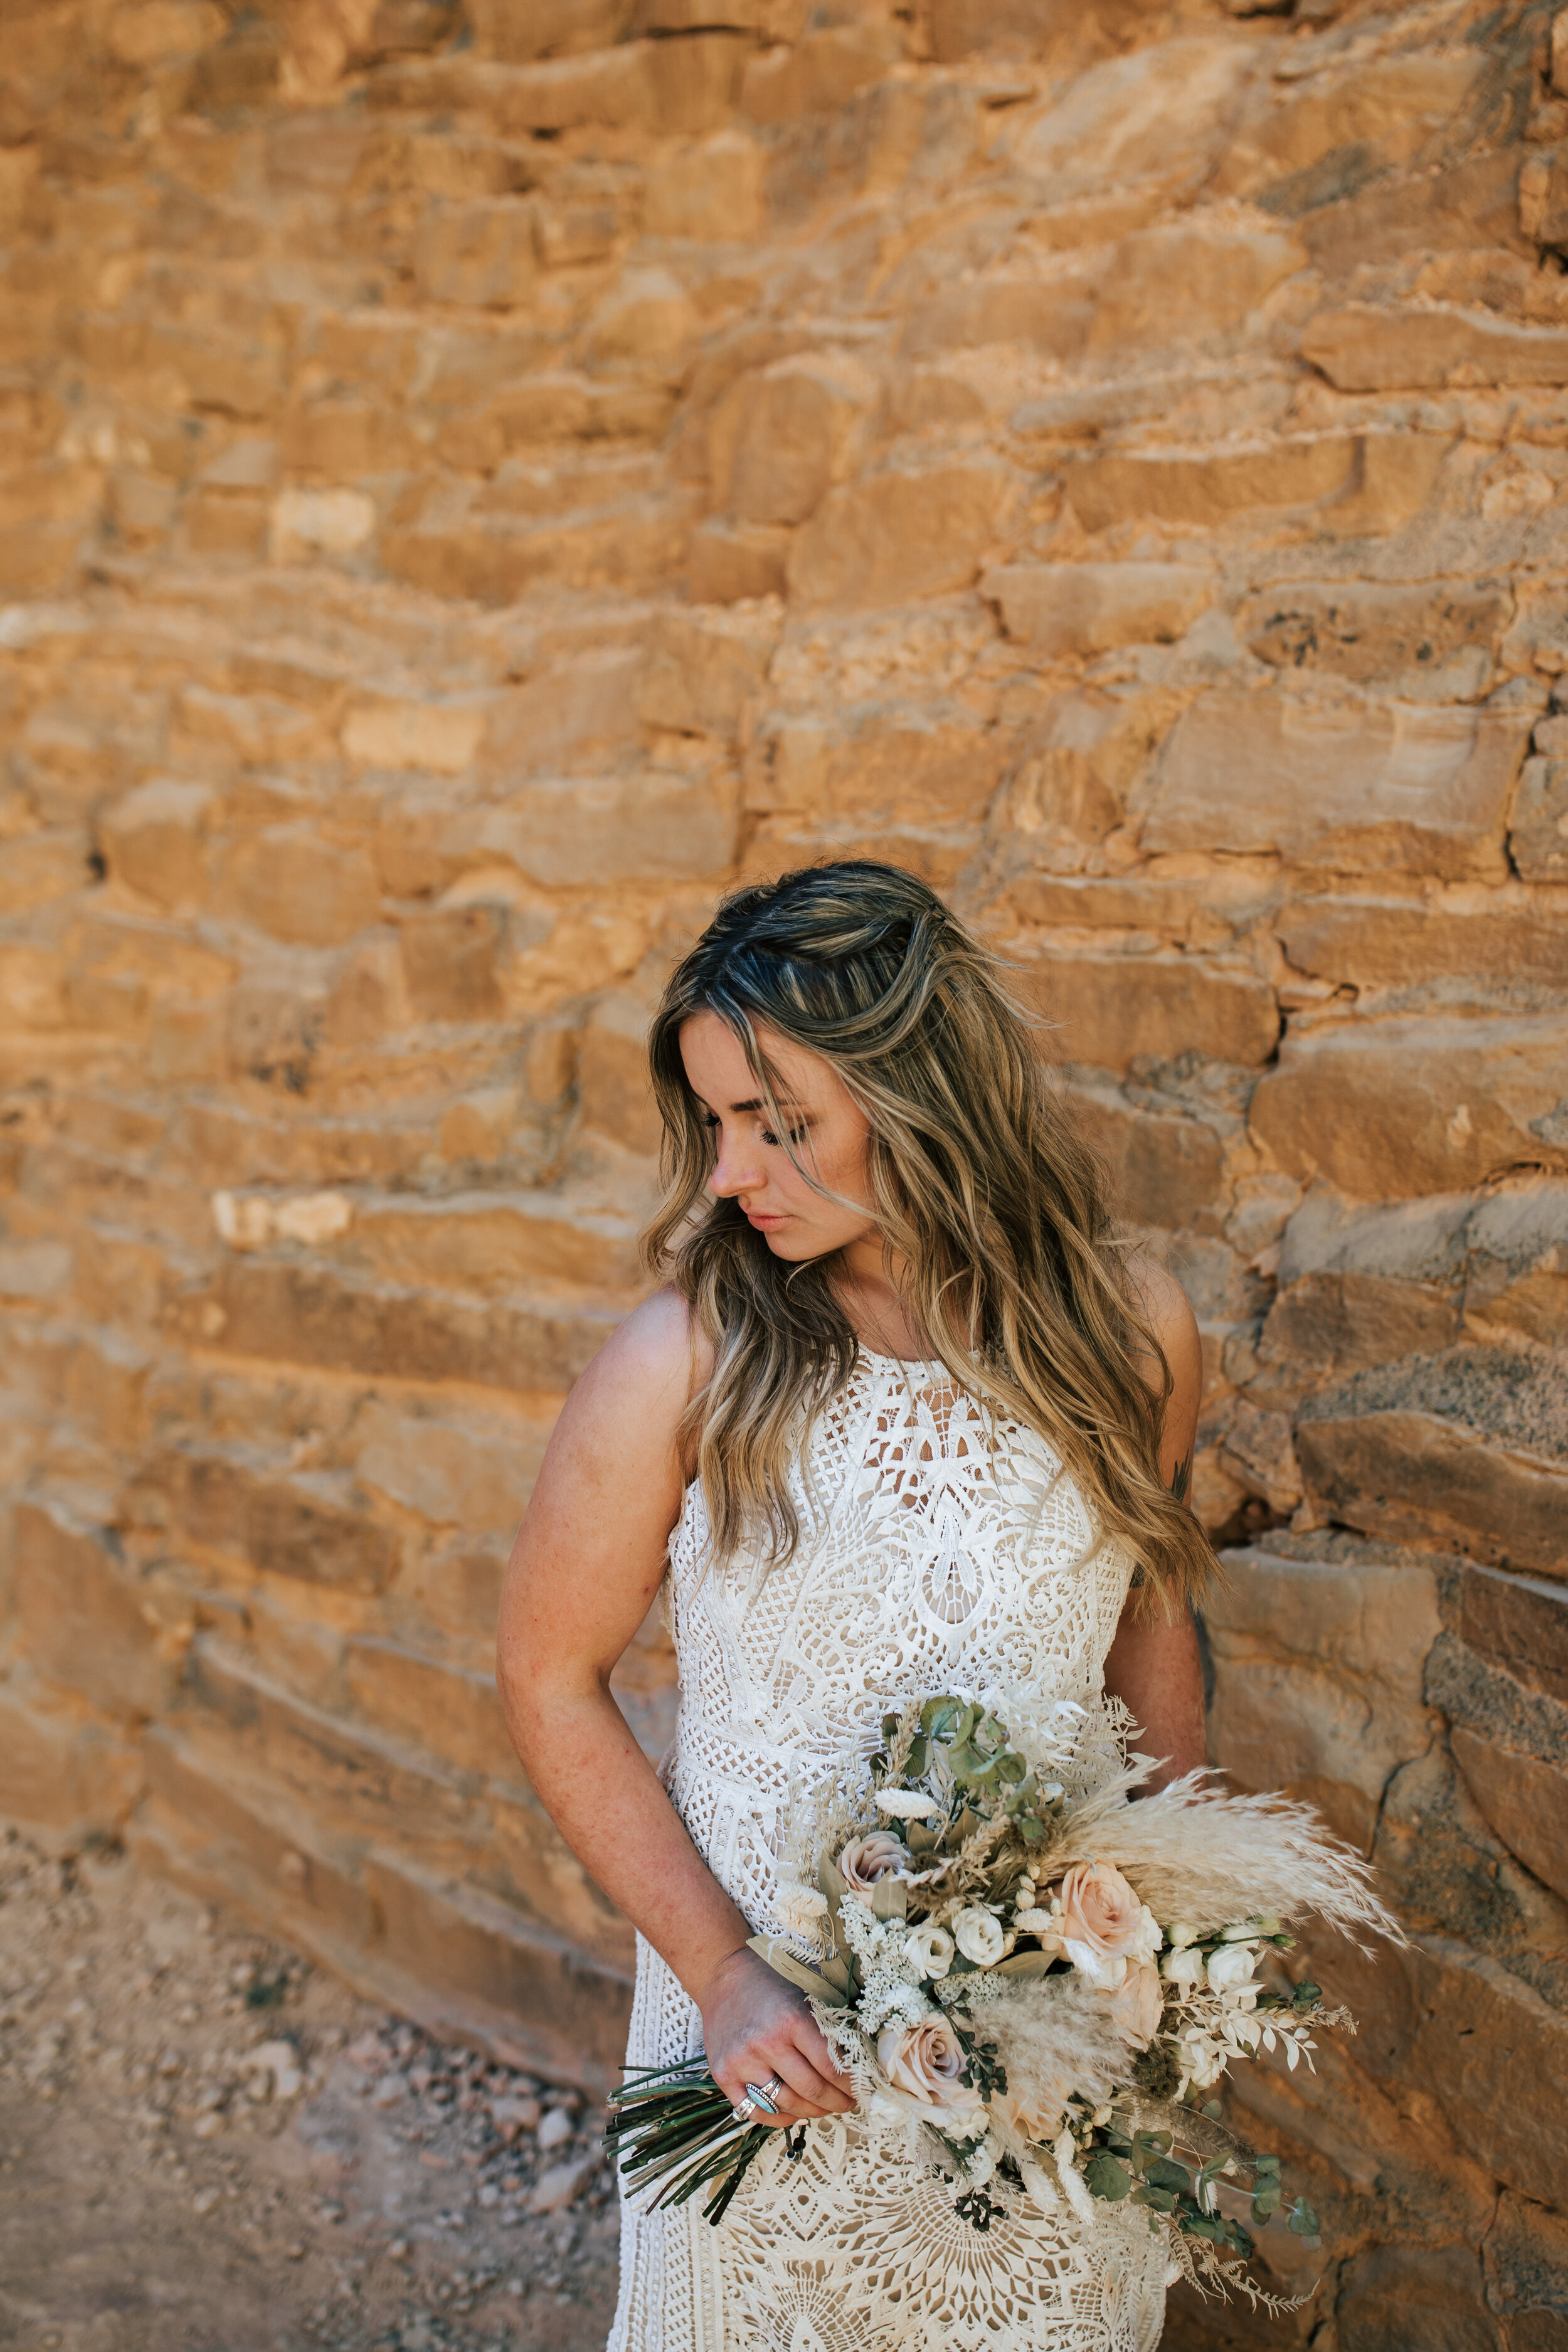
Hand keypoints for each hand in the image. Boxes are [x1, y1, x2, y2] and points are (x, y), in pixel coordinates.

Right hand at [696, 1946, 854, 2127]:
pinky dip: (779, 2118)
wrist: (723, 1978)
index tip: (861, 2090)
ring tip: (822, 2108)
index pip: (831, 2066)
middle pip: (811, 2090)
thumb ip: (826, 2030)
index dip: (851, 2085)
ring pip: (786, 2104)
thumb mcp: (804, 1998)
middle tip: (847, 2104)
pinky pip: (756, 2111)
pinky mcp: (723, 2075)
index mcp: (792, 2019)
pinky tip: (792, 2112)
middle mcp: (766, 2042)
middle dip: (836, 2103)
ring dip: (811, 2113)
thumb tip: (856, 2066)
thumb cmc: (771, 1987)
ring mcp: (742, 2061)